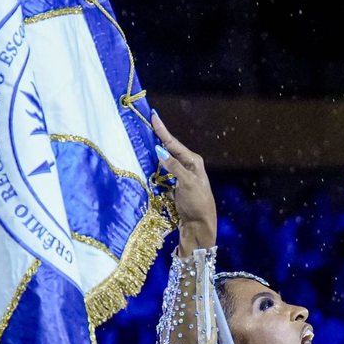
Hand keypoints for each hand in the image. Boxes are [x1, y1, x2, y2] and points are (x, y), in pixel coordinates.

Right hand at [151, 111, 215, 252]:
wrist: (200, 227)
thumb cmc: (198, 205)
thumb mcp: (187, 184)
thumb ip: (174, 167)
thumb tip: (159, 150)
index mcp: (193, 162)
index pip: (174, 143)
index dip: (162, 130)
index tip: (153, 115)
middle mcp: (188, 166)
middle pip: (169, 149)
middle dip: (158, 137)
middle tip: (145, 123)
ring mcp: (181, 177)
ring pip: (164, 160)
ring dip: (154, 151)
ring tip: (143, 138)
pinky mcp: (175, 188)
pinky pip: (161, 173)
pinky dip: (154, 167)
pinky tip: (146, 163)